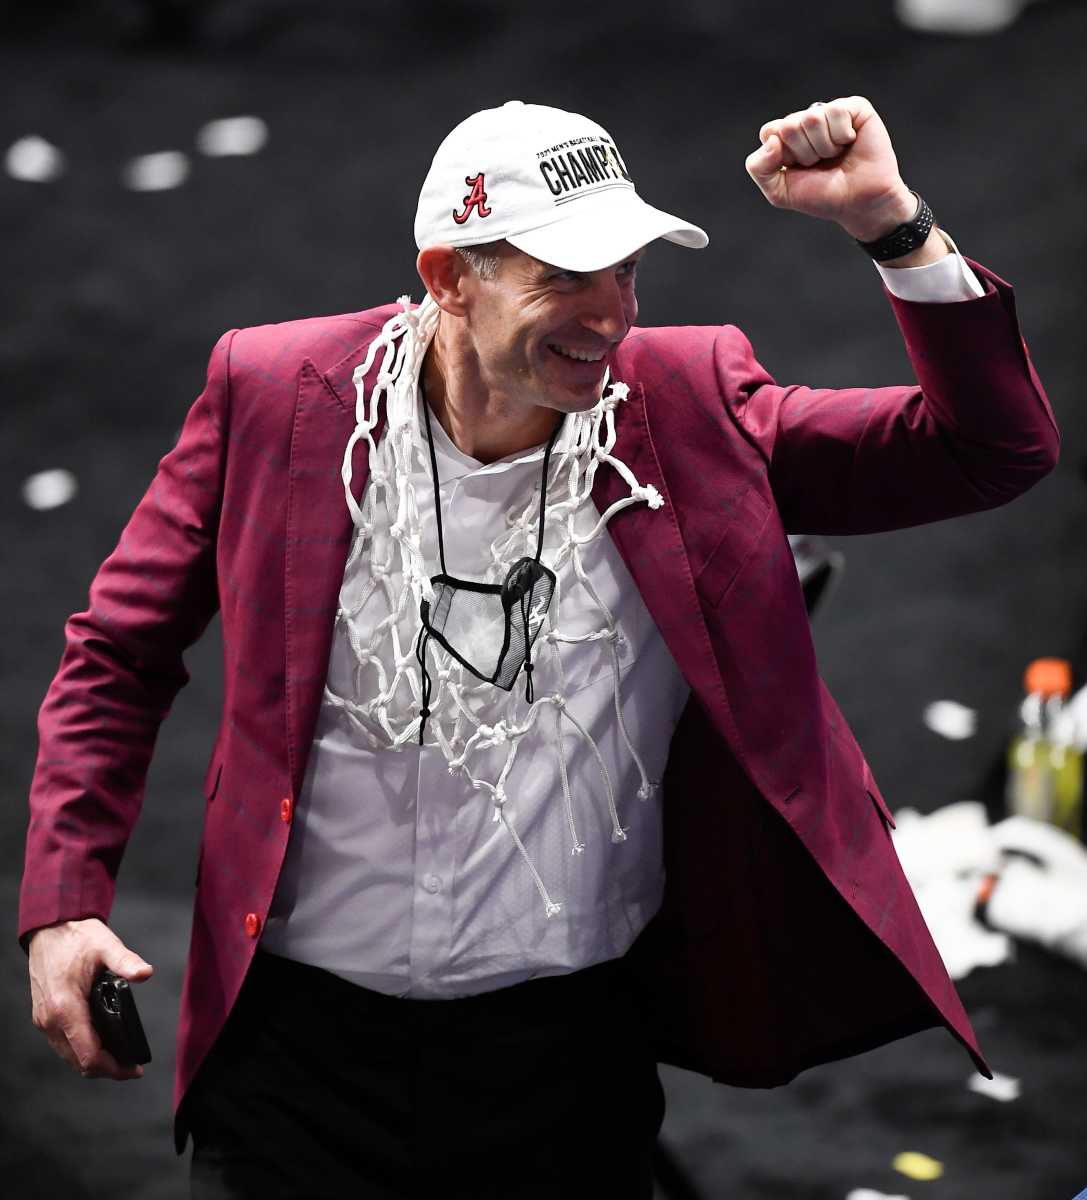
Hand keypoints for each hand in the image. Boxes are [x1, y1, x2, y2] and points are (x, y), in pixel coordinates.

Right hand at [28, 917, 152, 1080]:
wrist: (50, 928)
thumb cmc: (77, 936)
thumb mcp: (106, 945)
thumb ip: (126, 962)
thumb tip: (146, 974)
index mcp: (65, 1007)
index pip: (89, 1054)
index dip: (113, 1068)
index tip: (135, 1070)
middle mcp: (50, 1020)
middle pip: (79, 1062)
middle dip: (107, 1070)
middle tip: (132, 1067)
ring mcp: (44, 1020)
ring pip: (69, 1057)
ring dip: (94, 1062)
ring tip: (120, 1059)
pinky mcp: (43, 1017)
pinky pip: (63, 1044)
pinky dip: (81, 1051)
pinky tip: (101, 1045)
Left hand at [745, 96, 917, 241]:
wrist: (858, 203)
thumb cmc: (821, 196)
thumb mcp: (779, 191)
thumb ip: (759, 167)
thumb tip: (772, 139)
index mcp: (786, 138)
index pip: (769, 131)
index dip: (783, 155)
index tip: (799, 169)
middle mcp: (806, 121)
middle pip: (789, 125)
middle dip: (804, 153)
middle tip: (820, 163)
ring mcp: (829, 113)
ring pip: (812, 117)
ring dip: (824, 146)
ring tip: (836, 155)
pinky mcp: (854, 108)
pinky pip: (836, 111)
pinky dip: (842, 135)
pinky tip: (850, 142)